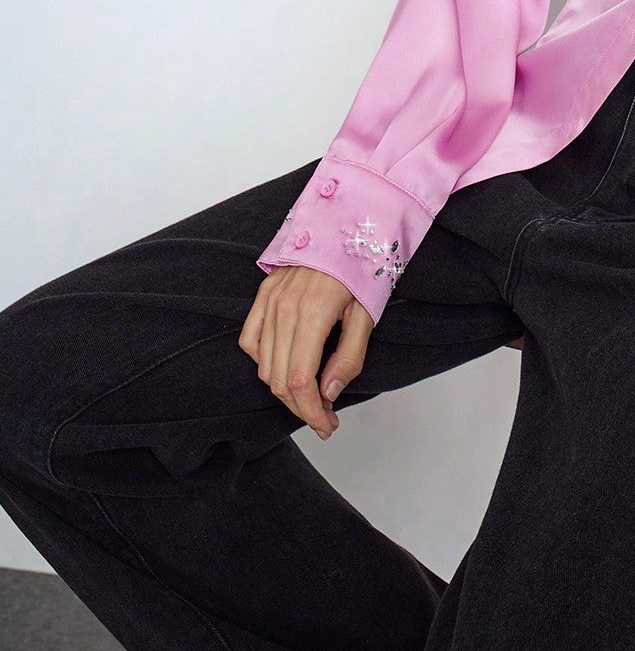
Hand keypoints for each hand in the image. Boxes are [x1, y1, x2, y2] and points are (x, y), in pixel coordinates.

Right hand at [239, 266, 372, 437]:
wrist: (345, 225)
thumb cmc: (362, 267)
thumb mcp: (367, 313)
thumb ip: (349, 357)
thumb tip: (328, 394)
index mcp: (313, 314)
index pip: (300, 381)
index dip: (311, 412)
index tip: (326, 425)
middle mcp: (284, 309)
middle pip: (280, 380)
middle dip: (301, 408)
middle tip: (324, 418)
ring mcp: (269, 301)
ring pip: (264, 366)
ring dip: (284, 390)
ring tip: (309, 396)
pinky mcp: (263, 295)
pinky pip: (250, 341)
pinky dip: (264, 362)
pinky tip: (285, 366)